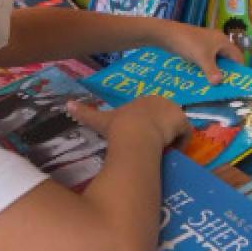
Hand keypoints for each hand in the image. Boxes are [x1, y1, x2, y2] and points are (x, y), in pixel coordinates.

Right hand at [68, 95, 189, 147]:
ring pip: (175, 127)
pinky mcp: (182, 121)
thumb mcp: (100, 120)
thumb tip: (66, 104)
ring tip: (161, 150)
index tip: (143, 138)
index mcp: (143, 100)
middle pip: (165, 119)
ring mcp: (173, 110)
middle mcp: (160, 101)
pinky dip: (180, 143)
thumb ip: (84, 112)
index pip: (151, 113)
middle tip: (152, 146)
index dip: (148, 126)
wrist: (134, 134)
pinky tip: (170, 150)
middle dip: (161, 132)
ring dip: (171, 138)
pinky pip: (185, 135)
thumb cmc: (118, 127)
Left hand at [149, 20, 244, 84]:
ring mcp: (206, 44)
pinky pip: (205, 60)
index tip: (238, 82)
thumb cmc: (189, 43)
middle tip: (226, 86)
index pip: (237, 56)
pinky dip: (205, 68)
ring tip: (215, 85)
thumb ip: (212, 71)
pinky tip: (203, 78)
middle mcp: (217, 42)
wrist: (168, 34)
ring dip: (215, 71)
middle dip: (226, 72)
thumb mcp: (202, 58)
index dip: (239, 68)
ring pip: (215, 60)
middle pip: (226, 59)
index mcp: (223, 42)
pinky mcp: (197, 48)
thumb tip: (218, 83)